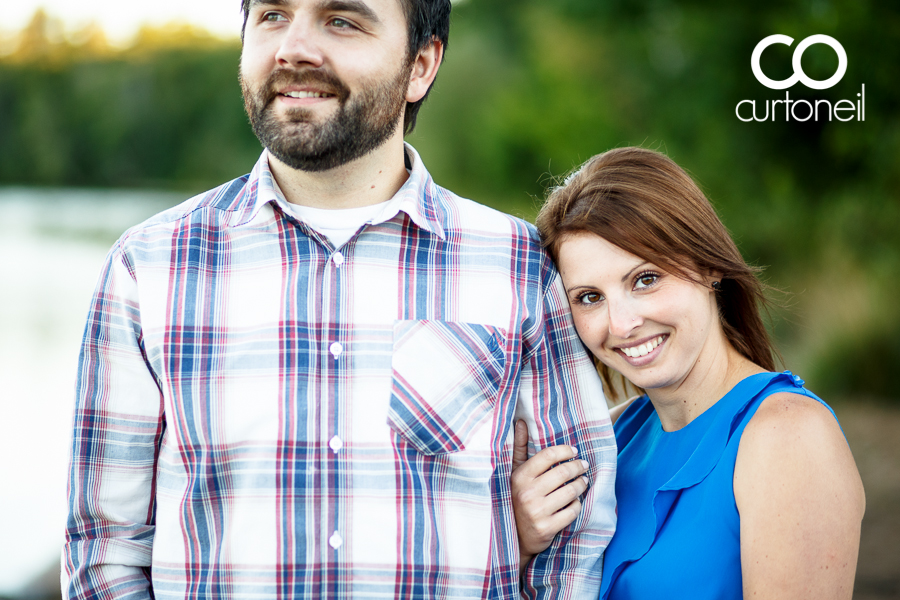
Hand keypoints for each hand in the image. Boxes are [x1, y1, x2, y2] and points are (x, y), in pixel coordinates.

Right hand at [511, 420, 589, 567]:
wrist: (513, 536)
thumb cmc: (515, 498)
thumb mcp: (513, 473)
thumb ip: (519, 448)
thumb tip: (521, 422)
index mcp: (520, 477)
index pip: (548, 456)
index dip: (565, 451)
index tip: (574, 451)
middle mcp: (528, 493)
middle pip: (563, 472)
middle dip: (577, 466)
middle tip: (583, 465)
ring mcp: (537, 512)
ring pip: (570, 492)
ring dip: (581, 484)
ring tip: (583, 481)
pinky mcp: (547, 528)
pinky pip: (572, 511)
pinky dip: (577, 505)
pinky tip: (575, 501)